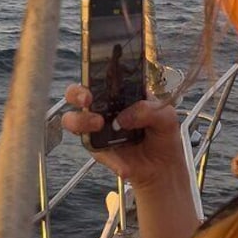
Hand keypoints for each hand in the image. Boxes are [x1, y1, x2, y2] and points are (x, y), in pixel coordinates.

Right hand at [61, 84, 184, 187]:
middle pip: (75, 94)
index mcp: (118, 92)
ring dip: (81, 121)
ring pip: (71, 119)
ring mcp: (96, 128)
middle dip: (76, 94)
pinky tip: (123, 162)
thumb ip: (147, 110)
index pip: (98, 75)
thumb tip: (123, 118)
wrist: (163, 166)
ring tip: (99, 125)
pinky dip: (107, 154)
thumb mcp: (165, 116)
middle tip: (88, 100)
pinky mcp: (96, 149)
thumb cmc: (162, 134)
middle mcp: (103, 107)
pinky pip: (92, 148)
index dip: (90, 71)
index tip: (95, 77)